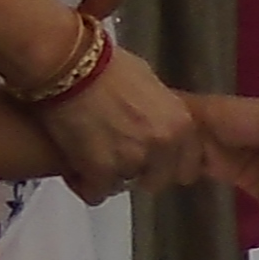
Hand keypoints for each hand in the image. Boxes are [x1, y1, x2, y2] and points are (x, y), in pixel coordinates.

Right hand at [38, 36, 201, 194]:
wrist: (70, 66)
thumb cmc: (105, 67)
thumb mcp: (150, 85)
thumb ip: (160, 114)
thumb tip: (156, 125)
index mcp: (181, 124)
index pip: (187, 167)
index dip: (165, 164)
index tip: (152, 160)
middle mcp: (163, 145)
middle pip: (156, 181)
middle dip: (138, 172)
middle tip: (117, 154)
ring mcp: (133, 160)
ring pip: (123, 186)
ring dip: (108, 174)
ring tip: (92, 151)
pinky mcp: (101, 171)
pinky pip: (95, 193)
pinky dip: (84, 182)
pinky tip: (76, 163)